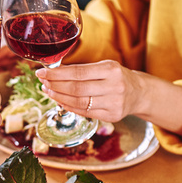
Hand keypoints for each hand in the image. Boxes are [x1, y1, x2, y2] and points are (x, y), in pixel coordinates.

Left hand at [36, 60, 181, 138]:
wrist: (139, 92)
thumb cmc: (116, 77)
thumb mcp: (104, 67)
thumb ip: (82, 70)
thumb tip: (53, 73)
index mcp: (111, 69)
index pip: (77, 72)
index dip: (57, 74)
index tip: (42, 73)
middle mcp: (114, 86)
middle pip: (76, 89)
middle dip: (55, 86)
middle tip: (43, 82)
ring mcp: (114, 103)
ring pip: (79, 102)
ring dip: (59, 97)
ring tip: (48, 91)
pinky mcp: (112, 116)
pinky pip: (85, 112)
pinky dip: (69, 107)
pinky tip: (60, 101)